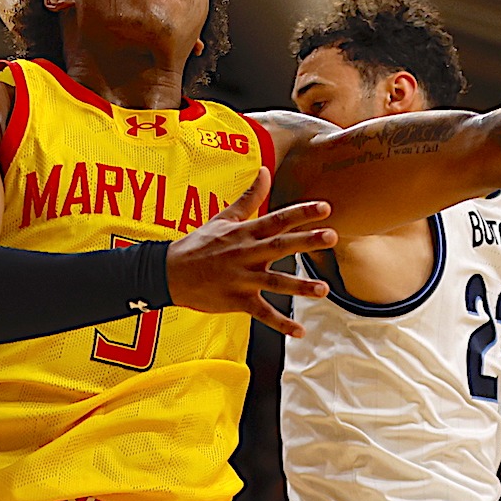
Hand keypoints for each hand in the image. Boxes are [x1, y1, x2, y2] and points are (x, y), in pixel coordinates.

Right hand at [166, 168, 335, 337]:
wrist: (169, 273)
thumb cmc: (199, 244)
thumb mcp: (223, 218)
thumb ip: (249, 197)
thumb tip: (264, 169)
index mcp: (244, 233)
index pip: (276, 219)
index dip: (301, 213)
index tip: (325, 207)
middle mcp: (245, 254)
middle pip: (279, 246)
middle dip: (306, 241)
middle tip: (331, 236)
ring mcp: (241, 279)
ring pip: (274, 282)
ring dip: (299, 286)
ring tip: (323, 289)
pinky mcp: (236, 301)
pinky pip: (262, 313)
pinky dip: (281, 324)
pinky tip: (300, 331)